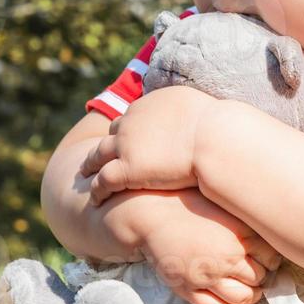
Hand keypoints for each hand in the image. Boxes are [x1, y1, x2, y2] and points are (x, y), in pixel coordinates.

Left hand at [78, 86, 217, 205]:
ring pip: (98, 155)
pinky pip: (102, 181)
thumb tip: (202, 117)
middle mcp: (132, 120)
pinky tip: (95, 199)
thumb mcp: (200, 108)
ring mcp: (124, 145)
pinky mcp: (123, 169)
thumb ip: (192, 112)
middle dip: (106, 144)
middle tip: (98, 154)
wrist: (212, 140)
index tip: (126, 138)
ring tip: (86, 173)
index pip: (133, 116)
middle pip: (113, 133)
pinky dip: (96, 189)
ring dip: (91, 164)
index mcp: (150, 104)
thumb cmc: (217, 128)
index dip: (128, 129)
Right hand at [122, 187, 282, 303]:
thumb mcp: (222, 204)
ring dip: (253, 296)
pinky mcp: (192, 289)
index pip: (272, 256)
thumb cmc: (187, 204)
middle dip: (263, 278)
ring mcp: (209, 276)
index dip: (272, 260)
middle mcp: (229, 257)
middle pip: (260, 277)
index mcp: (239, 234)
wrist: (152, 214)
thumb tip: (269, 228)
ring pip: (245, 297)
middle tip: (259, 274)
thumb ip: (245, 219)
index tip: (268, 258)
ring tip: (252, 289)